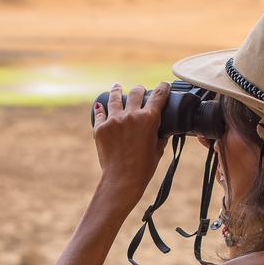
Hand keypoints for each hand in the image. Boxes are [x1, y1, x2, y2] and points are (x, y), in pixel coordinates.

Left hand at [91, 82, 169, 205]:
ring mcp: (114, 120)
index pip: (158, 95)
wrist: (122, 179)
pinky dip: (101, 109)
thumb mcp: (158, 149)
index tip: (164, 85)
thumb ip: (161, 135)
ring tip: (116, 87)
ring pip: (115, 97)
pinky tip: (101, 105)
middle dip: (140, 90)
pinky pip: (100, 113)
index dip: (163, 87)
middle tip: (139, 90)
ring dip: (117, 91)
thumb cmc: (144, 167)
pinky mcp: (100, 128)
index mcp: (149, 118)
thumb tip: (164, 129)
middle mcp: (131, 115)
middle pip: (136, 92)